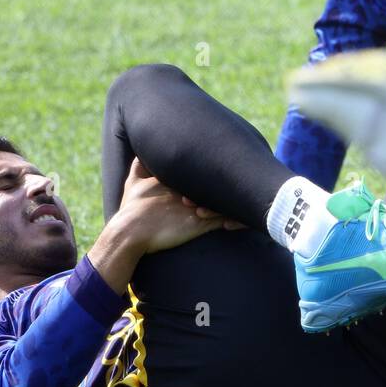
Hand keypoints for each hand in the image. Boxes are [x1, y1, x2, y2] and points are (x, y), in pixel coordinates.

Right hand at [114, 158, 239, 255]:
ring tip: (257, 191)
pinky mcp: (200, 224)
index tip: (229, 155)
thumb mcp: (132, 183)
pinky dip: (236, 218)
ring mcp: (197, 206)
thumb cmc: (131, 210)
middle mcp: (190, 190)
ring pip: (225, 198)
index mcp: (177, 178)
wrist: (128, 233)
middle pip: (218, 178)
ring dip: (238, 196)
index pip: (203, 166)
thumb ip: (138, 167)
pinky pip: (224, 219)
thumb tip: (138, 153)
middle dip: (233, 174)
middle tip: (249, 167)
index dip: (216, 162)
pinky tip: (247, 216)